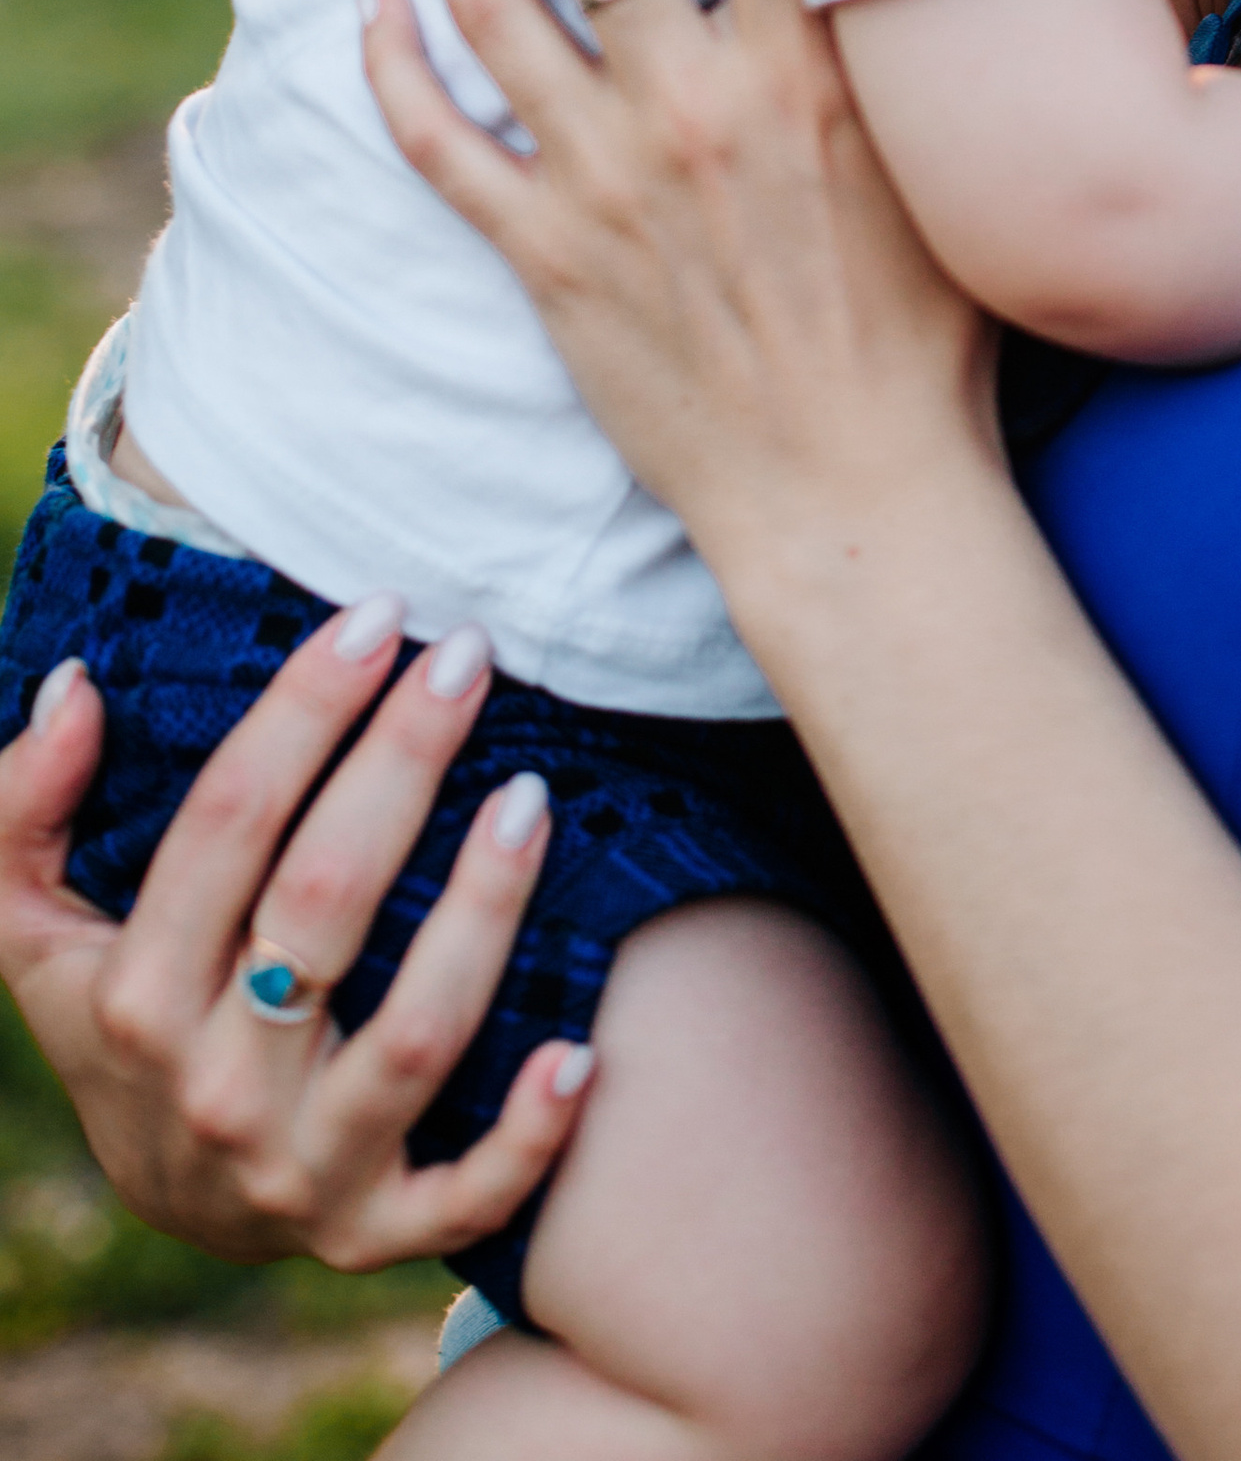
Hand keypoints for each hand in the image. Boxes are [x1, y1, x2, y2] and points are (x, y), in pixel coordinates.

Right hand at [0, 612, 583, 1264]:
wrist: (174, 1200)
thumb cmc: (120, 1019)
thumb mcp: (34, 929)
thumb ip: (23, 808)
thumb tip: (74, 687)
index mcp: (134, 998)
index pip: (227, 824)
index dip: (302, 708)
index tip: (376, 616)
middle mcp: (216, 1087)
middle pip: (324, 903)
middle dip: (401, 763)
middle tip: (467, 655)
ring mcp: (301, 1168)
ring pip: (413, 1037)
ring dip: (483, 914)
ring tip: (535, 795)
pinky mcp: (376, 1229)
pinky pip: (464, 1198)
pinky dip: (526, 1139)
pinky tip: (579, 1053)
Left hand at [363, 0, 1000, 591]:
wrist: (857, 496)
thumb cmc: (934, 340)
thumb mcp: (948, 167)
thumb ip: (912, 53)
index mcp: (808, 69)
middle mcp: (697, 105)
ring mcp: (609, 180)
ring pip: (493, 5)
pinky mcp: (548, 260)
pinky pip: (442, 146)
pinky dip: (392, 71)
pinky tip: (367, 7)